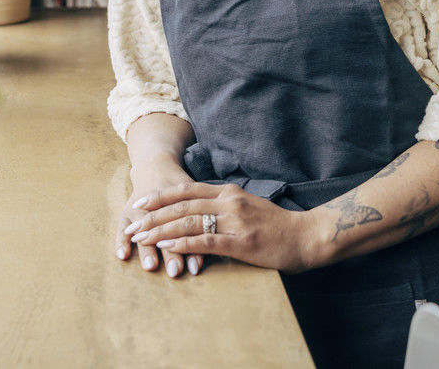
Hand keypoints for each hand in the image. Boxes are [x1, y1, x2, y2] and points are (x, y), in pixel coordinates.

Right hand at [116, 159, 203, 278]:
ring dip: (147, 248)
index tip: (194, 269)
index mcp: (181, 202)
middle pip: (166, 230)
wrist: (156, 167)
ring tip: (150, 266)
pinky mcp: (127, 210)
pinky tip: (122, 255)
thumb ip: (201, 223)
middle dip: (171, 252)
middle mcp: (160, 204)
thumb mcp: (193, 198)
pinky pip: (122, 225)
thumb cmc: (181, 188)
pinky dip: (121, 240)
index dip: (192, 248)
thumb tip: (214, 247)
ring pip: (145, 228)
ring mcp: (141, 206)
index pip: (187, 228)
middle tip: (175, 272)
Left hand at [126, 181, 319, 273]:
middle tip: (131, 225)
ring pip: (188, 223)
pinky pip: (205, 241)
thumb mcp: (248, 207)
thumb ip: (225, 207)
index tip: (139, 203)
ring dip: (161, 231)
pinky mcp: (240, 242)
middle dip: (152, 216)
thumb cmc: (277, 225)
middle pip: (181, 206)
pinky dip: (183, 244)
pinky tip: (167, 248)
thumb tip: (199, 214)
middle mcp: (229, 202)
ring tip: (141, 238)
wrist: (307, 236)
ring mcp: (234, 221)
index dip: (160, 197)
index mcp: (229, 192)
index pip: (186, 190)